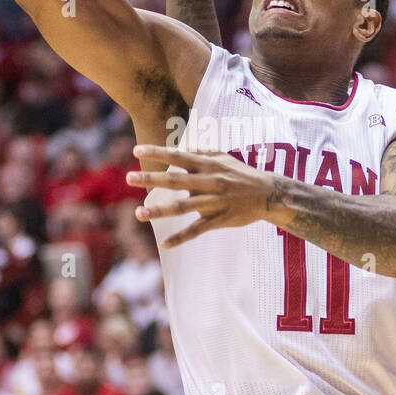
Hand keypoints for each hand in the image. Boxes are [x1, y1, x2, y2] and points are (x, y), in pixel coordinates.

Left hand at [127, 144, 271, 245]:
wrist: (267, 195)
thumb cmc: (241, 174)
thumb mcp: (222, 158)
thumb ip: (199, 154)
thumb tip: (177, 150)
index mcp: (207, 165)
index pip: (177, 157)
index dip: (157, 153)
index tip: (136, 151)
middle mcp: (208, 182)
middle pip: (175, 181)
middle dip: (151, 179)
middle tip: (129, 178)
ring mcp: (213, 202)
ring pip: (182, 207)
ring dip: (159, 210)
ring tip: (138, 213)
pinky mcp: (218, 220)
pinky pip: (197, 230)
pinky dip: (181, 238)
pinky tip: (165, 244)